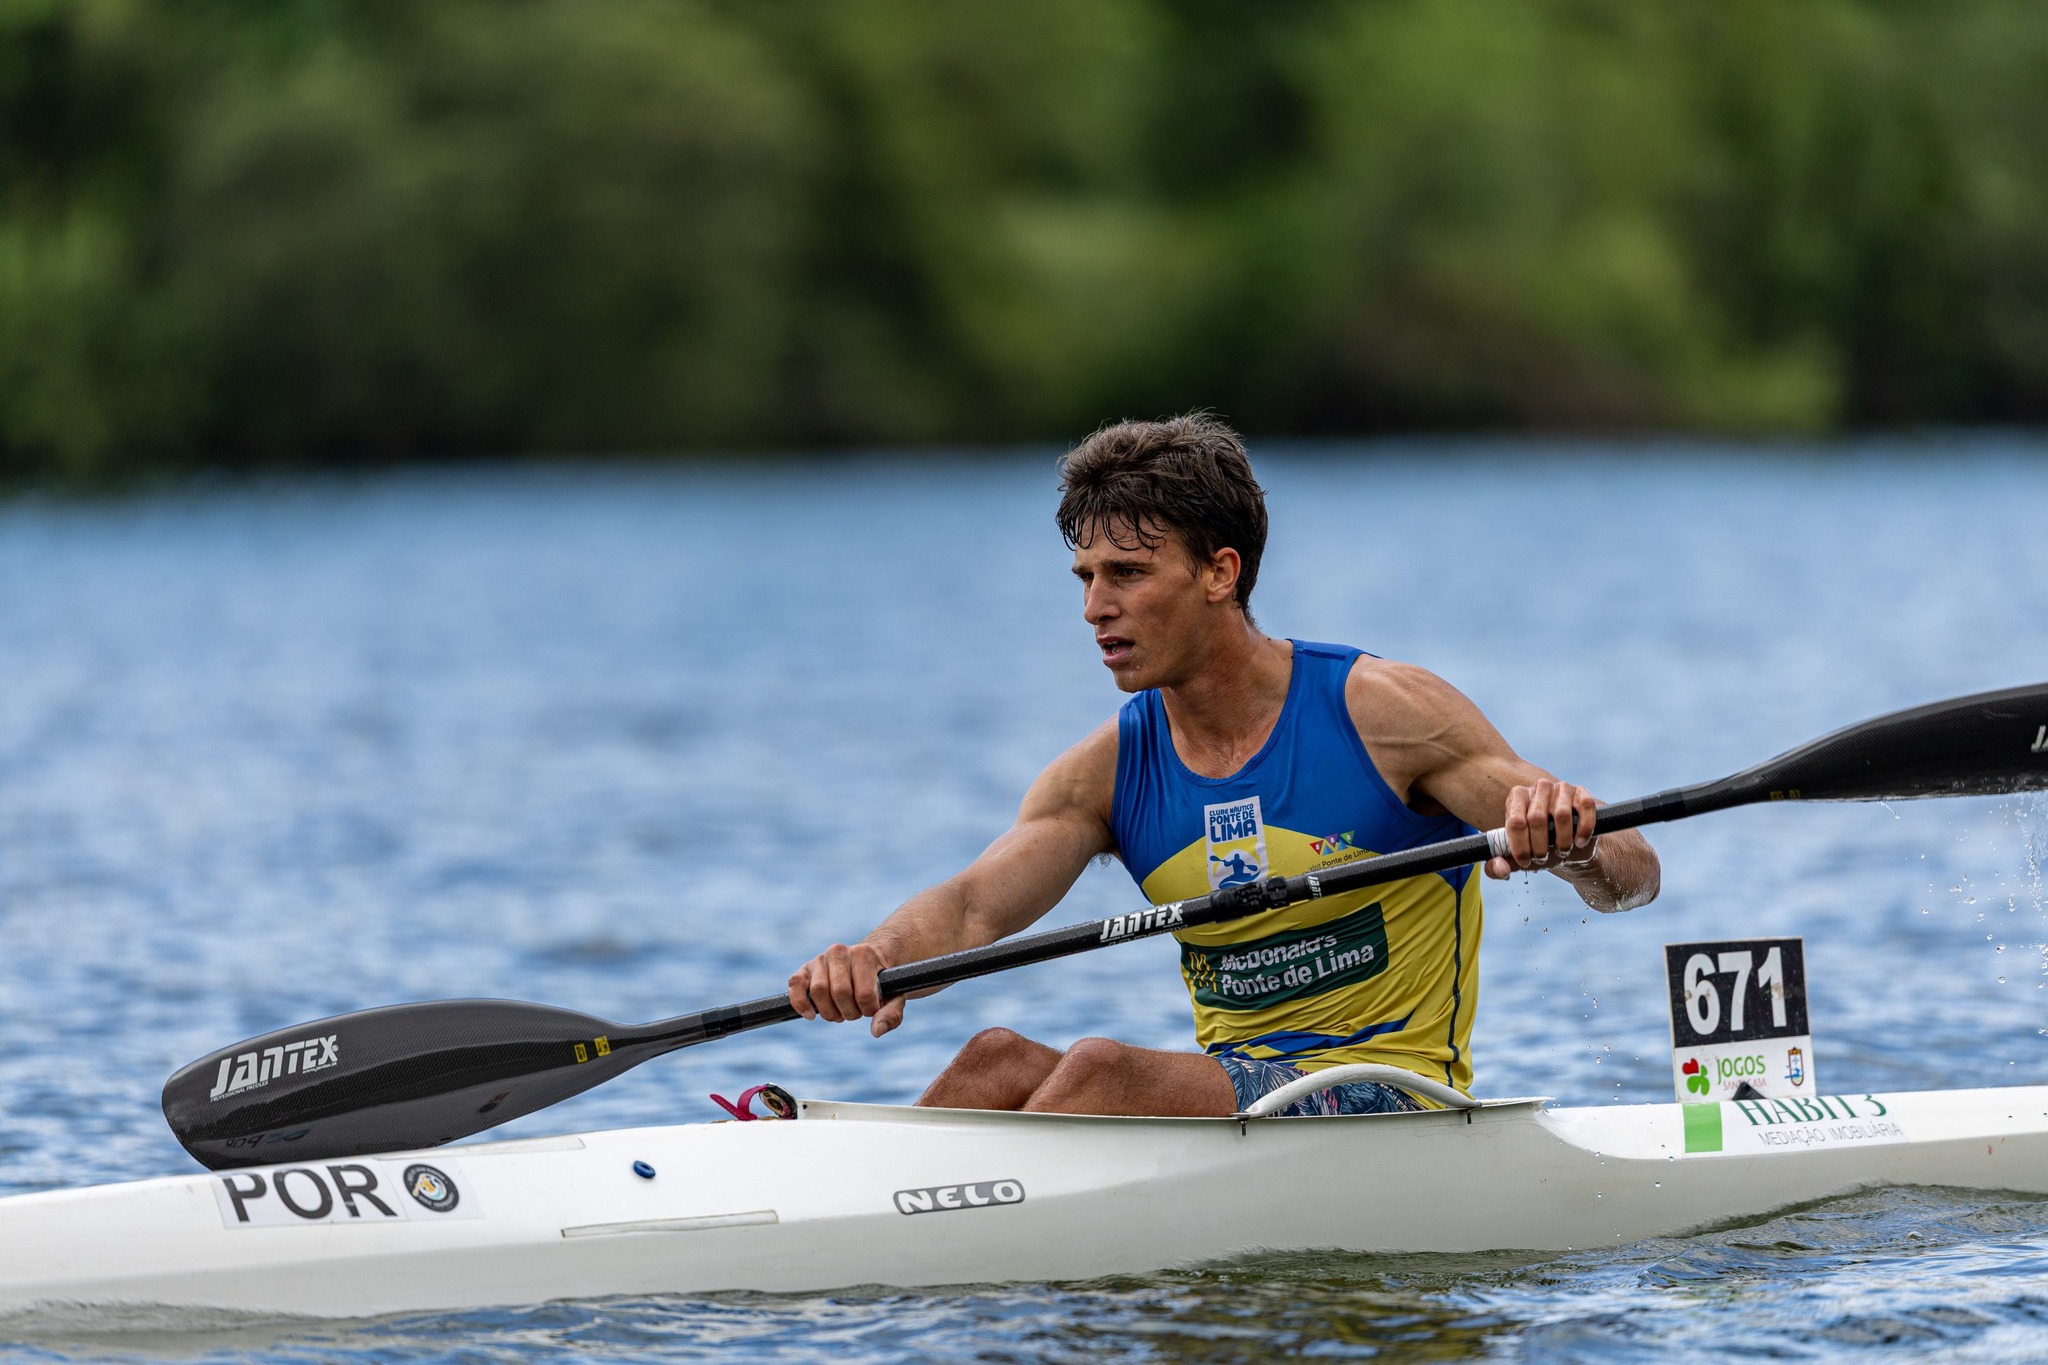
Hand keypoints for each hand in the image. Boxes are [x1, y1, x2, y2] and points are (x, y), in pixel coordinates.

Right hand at [787, 942, 905, 1037]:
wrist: (868, 960)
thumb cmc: (881, 981)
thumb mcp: (895, 995)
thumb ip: (892, 1014)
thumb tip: (876, 1031)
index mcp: (864, 954)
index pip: (864, 994)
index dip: (868, 1010)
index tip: (872, 1009)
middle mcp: (840, 952)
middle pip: (840, 993)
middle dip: (849, 1012)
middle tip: (855, 1012)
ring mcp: (820, 959)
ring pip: (818, 991)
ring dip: (829, 1012)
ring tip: (840, 1013)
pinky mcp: (805, 969)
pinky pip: (795, 984)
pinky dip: (800, 1003)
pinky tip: (811, 1015)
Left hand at [1484, 778, 1598, 879]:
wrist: (1569, 842)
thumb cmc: (1539, 846)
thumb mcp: (1518, 857)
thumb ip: (1500, 866)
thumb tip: (1499, 868)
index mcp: (1517, 797)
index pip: (1515, 822)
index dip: (1520, 846)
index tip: (1525, 862)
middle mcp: (1539, 788)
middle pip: (1536, 818)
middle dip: (1539, 846)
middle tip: (1543, 858)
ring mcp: (1562, 788)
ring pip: (1562, 814)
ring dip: (1562, 840)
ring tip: (1562, 851)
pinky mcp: (1583, 793)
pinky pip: (1585, 807)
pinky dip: (1584, 829)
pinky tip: (1579, 842)